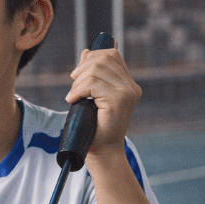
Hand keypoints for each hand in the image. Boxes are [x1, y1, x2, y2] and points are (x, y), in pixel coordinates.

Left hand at [65, 46, 141, 160]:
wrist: (101, 151)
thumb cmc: (94, 127)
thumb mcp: (92, 96)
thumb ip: (92, 75)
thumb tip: (86, 52)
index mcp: (128, 84)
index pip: (111, 55)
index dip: (91, 58)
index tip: (77, 74)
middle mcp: (131, 87)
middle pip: (103, 59)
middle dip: (82, 69)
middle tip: (73, 86)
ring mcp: (127, 93)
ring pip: (96, 71)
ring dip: (78, 82)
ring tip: (74, 96)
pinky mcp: (118, 101)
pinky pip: (92, 84)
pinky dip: (77, 90)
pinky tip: (73, 101)